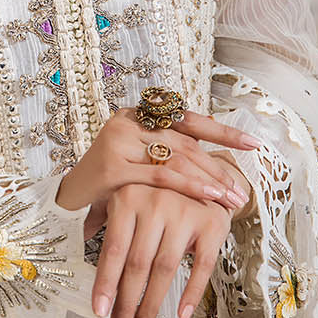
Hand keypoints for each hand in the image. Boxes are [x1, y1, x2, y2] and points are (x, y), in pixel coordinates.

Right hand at [57, 105, 258, 229]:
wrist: (65, 201)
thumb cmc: (107, 185)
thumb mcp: (139, 164)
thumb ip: (168, 154)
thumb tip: (214, 147)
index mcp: (137, 117)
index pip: (187, 120)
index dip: (221, 132)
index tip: (253, 143)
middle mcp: (127, 122)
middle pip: (185, 142)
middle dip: (218, 167)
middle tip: (242, 189)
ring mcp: (119, 141)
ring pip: (176, 158)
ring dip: (209, 180)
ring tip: (231, 198)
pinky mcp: (113, 166)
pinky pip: (160, 176)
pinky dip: (189, 187)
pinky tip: (209, 197)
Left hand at [92, 183, 232, 317]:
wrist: (205, 179)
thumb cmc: (158, 199)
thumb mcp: (128, 205)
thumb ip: (109, 232)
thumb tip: (86, 263)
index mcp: (128, 197)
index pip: (113, 249)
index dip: (105, 284)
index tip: (99, 312)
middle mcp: (156, 201)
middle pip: (137, 264)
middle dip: (126, 304)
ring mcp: (185, 211)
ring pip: (165, 269)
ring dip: (151, 306)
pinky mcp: (211, 224)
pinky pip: (201, 266)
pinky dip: (191, 293)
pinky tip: (181, 315)